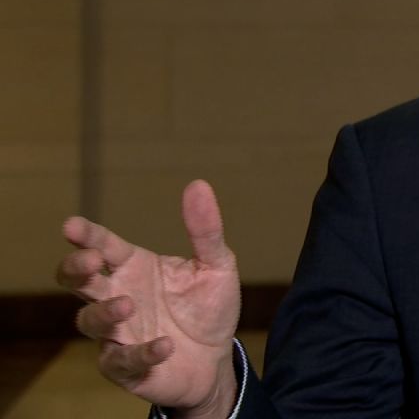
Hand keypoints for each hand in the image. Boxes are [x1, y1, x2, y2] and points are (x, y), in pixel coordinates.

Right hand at [57, 180, 241, 416]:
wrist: (216, 359)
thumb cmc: (208, 308)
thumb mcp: (216, 265)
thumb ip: (205, 230)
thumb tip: (199, 184)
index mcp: (134, 267)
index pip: (103, 246)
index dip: (87, 235)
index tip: (71, 225)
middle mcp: (119, 296)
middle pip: (78, 281)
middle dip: (76, 269)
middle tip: (91, 261)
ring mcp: (117, 332)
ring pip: (89, 321)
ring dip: (103, 312)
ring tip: (127, 304)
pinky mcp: (125, 366)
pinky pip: (121, 360)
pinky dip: (141, 353)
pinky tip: (165, 345)